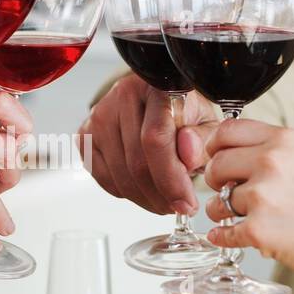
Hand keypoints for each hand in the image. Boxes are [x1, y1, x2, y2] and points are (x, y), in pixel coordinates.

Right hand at [78, 74, 217, 215]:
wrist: (157, 100)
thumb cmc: (184, 112)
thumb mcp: (207, 122)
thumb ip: (202, 139)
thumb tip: (189, 155)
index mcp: (157, 87)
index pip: (156, 139)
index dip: (171, 178)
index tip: (185, 203)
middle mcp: (123, 96)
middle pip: (136, 162)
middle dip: (160, 195)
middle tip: (177, 206)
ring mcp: (100, 115)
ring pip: (120, 175)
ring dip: (144, 198)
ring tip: (164, 199)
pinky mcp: (86, 134)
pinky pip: (104, 177)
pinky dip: (125, 192)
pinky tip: (143, 188)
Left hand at [202, 119, 293, 283]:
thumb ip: (274, 150)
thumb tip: (233, 151)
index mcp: (284, 141)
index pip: (228, 131)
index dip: (215, 146)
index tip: (216, 156)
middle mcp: (270, 162)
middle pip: (216, 164)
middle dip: (217, 180)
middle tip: (229, 191)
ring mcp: (262, 196)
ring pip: (218, 201)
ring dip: (224, 212)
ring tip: (247, 217)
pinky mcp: (258, 230)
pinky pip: (223, 233)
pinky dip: (225, 237)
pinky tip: (235, 235)